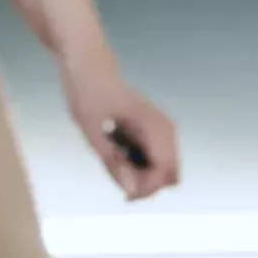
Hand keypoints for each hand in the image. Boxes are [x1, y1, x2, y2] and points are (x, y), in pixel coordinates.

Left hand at [62, 55, 181, 199]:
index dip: (146, 189)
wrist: (89, 66)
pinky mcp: (154, 129)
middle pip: (170, 173)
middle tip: (115, 171)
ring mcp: (162, 127)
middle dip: (145, 183)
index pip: (165, 171)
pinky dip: (138, 163)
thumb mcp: (91, 131)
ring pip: (164, 167)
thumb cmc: (87, 93)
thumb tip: (130, 190)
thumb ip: (112, 163)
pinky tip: (117, 149)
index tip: (122, 191)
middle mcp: (165, 127)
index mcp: (154, 126)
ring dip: (141, 174)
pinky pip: (155, 157)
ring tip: (114, 157)